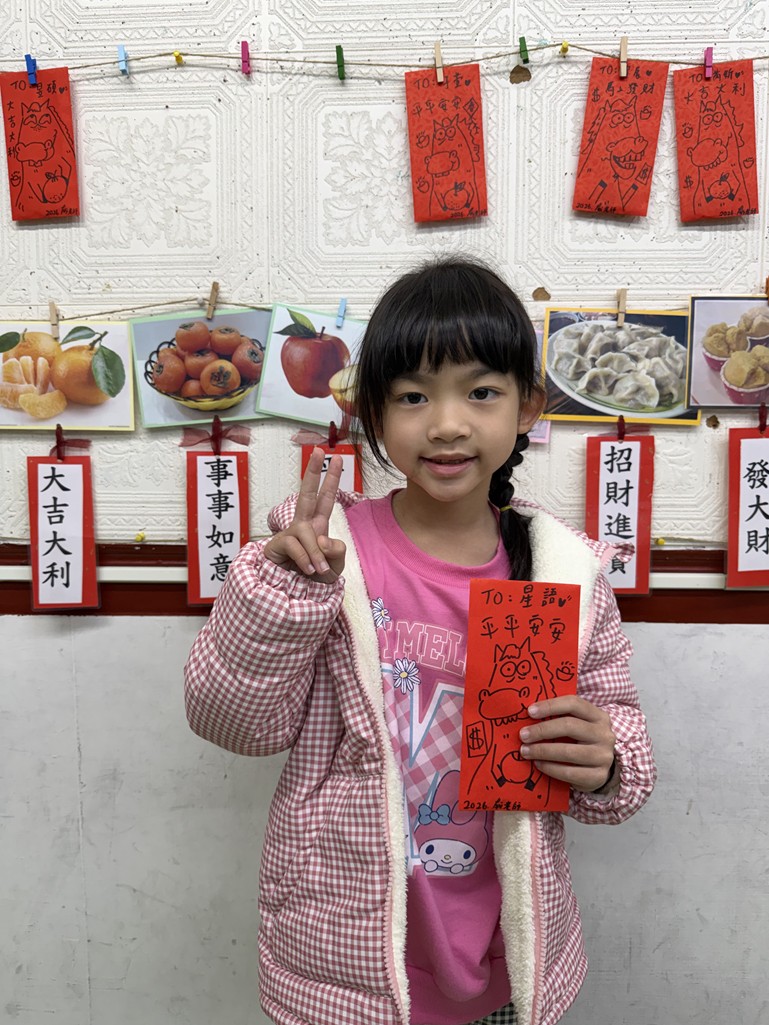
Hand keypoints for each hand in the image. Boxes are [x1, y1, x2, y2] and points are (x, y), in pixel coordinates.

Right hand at [263, 447, 345, 583]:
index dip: (332, 479)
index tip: (336, 457)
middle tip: (318, 451)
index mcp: (318, 526)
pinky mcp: (277, 545)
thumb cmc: (314, 579)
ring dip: (315, 553)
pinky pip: (295, 546)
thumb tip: (324, 539)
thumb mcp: (335, 566)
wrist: (295, 596)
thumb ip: (336, 552)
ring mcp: (289, 534)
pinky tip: (308, 571)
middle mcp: (303, 525)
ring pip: (307, 532)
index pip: (326, 499)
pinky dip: (305, 559)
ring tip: (320, 571)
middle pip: (308, 494)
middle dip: (313, 472)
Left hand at [518, 696, 615, 793]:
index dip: (551, 706)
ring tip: (526, 751)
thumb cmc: (581, 742)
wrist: (599, 770)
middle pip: (569, 726)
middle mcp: (604, 735)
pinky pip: (569, 772)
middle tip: (523, 735)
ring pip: (568, 751)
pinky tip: (538, 764)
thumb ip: (560, 717)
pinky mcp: (598, 777)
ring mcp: (603, 757)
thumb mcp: (577, 726)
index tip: (530, 711)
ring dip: (542, 751)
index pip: (574, 704)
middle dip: (542, 730)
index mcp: (599, 716)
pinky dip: (550, 768)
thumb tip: (529, 714)